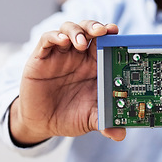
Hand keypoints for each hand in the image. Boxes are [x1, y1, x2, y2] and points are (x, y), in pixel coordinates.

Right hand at [10, 20, 125, 145]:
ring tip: (81, 42)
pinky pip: (47, 40)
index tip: (119, 33)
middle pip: (90, 30)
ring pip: (70, 29)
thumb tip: (120, 134)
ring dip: (77, 30)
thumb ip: (104, 122)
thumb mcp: (89, 119)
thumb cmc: (69, 115)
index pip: (107, 43)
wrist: (42, 123)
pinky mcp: (41, 58)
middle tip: (103, 31)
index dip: (113, 35)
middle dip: (97, 27)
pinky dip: (55, 36)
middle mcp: (80, 56)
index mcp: (96, 66)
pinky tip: (62, 41)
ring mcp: (61, 54)